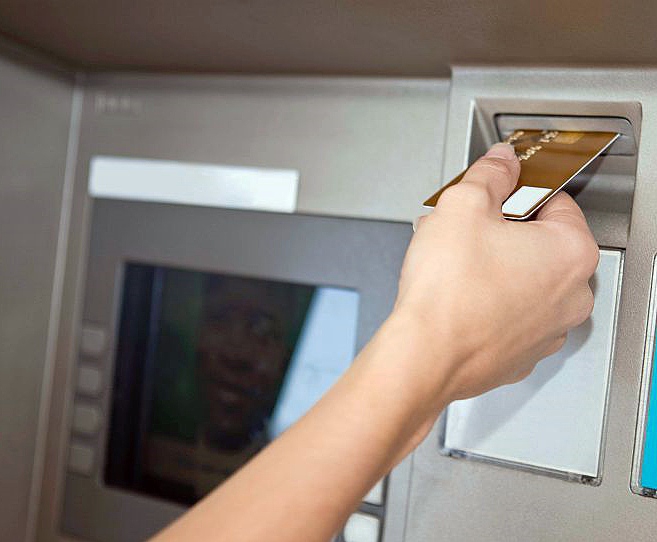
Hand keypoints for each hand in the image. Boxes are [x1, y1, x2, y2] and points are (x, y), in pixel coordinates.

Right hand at [393, 143, 597, 415]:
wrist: (424, 356)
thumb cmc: (448, 291)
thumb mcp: (463, 206)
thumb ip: (489, 174)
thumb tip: (502, 162)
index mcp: (570, 253)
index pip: (555, 202)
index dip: (516, 193)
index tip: (492, 198)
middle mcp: (570, 297)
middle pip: (539, 244)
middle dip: (499, 232)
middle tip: (463, 230)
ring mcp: (547, 331)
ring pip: (523, 282)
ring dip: (492, 266)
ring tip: (451, 264)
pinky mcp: (520, 355)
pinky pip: (508, 315)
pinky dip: (487, 302)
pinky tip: (456, 296)